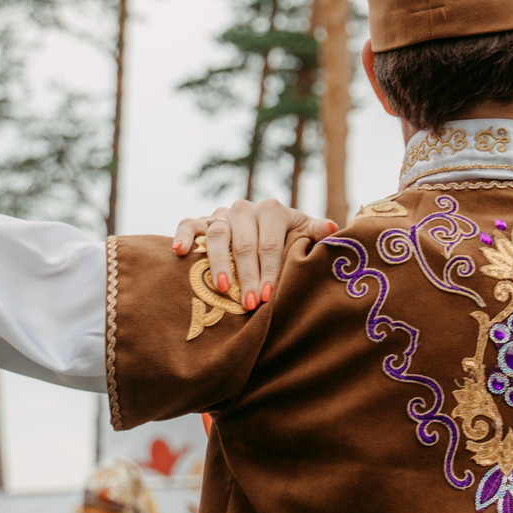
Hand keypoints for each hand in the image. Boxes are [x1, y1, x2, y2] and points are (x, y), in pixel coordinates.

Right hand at [170, 198, 338, 310]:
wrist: (263, 227)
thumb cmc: (288, 239)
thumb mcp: (304, 234)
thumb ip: (315, 233)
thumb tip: (333, 229)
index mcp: (273, 210)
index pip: (270, 244)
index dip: (269, 271)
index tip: (268, 296)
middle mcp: (245, 208)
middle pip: (244, 244)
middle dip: (247, 276)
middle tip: (249, 304)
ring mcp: (222, 214)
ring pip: (217, 236)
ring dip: (219, 263)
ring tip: (222, 288)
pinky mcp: (202, 220)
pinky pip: (189, 224)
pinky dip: (183, 236)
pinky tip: (179, 253)